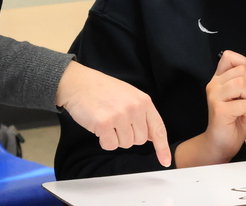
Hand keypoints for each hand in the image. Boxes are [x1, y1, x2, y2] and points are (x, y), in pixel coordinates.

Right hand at [56, 60, 170, 166]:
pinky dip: (104, 141)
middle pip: (140, 140)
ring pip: (125, 144)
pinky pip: (110, 145)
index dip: (162, 147)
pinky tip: (99, 127)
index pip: (158, 128)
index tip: (166, 161)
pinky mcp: (104, 124)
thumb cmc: (103, 90)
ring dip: (115, 138)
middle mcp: (134, 108)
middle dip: (128, 136)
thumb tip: (152, 136)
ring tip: (107, 121)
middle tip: (116, 123)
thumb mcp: (129, 96)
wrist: (79, 83)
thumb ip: (142, 114)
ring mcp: (120, 116)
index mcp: (143, 101)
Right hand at [174, 51, 245, 168]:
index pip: (230, 56)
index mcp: (220, 77)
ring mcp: (215, 96)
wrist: (223, 142)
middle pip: (241, 70)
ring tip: (244, 108)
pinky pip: (244, 104)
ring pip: (241, 83)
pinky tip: (241, 118)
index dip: (244, 65)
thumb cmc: (236, 118)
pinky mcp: (219, 109)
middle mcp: (214, 84)